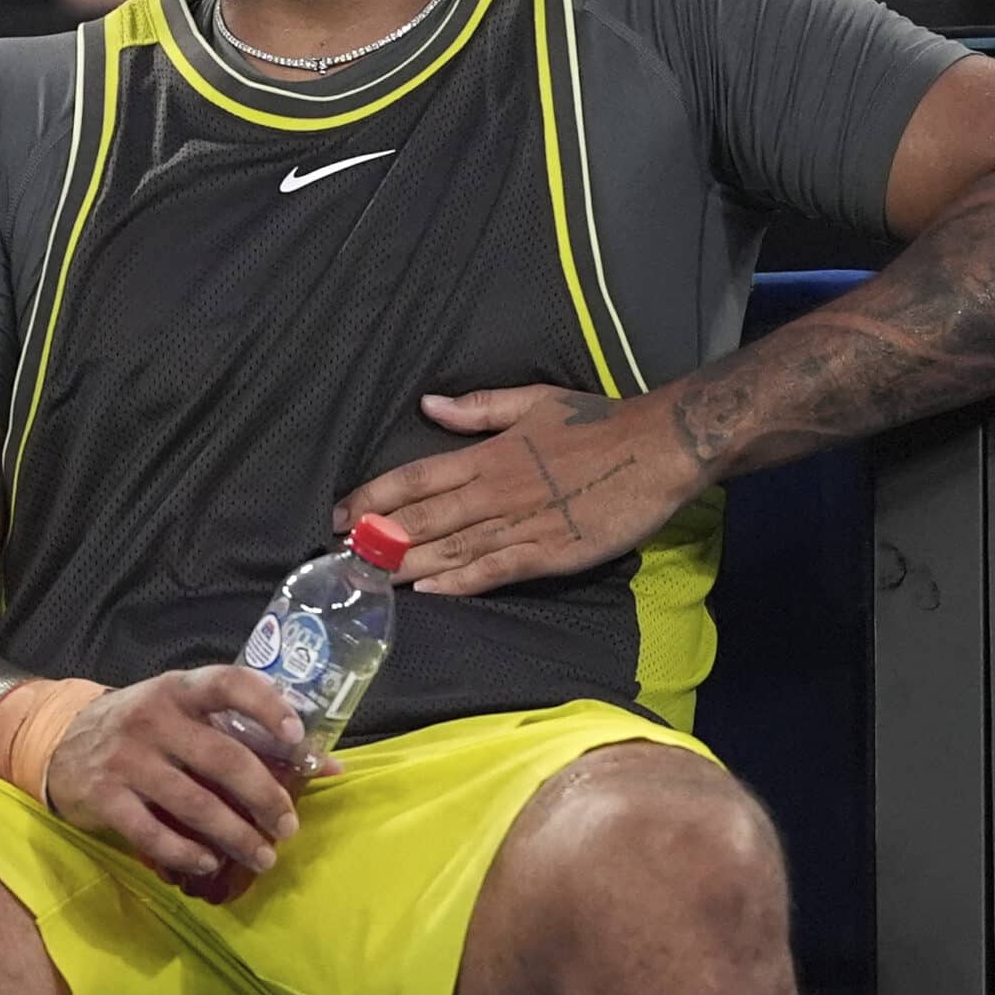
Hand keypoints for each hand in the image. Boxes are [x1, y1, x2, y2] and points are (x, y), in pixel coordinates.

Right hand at [44, 666, 331, 886]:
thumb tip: (330, 765)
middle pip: (222, 758)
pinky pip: (153, 834)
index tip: (297, 736)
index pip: (228, 684)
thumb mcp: (185, 715)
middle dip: (264, 796)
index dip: (266, 705)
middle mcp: (153, 719)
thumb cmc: (144, 728)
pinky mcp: (105, 798)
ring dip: (236, 835)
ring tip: (263, 856)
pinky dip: (187, 853)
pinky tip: (210, 861)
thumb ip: (246, 733)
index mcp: (179, 690)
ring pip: (194, 803)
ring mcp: (126, 759)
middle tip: (288, 826)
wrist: (61, 744)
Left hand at [333, 385, 703, 595]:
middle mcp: (495, 490)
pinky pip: (496, 569)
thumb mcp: (533, 401)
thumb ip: (478, 409)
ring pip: (451, 548)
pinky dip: (461, 582)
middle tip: (336, 556)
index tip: (338, 513)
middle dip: (375, 538)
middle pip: (422, 518)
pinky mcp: (551, 552)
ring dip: (406, 566)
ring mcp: (522, 524)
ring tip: (367, 580)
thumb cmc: (597, 422)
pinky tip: (429, 594)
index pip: (415, 478)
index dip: (372, 497)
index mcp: (487, 455)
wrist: (658, 448)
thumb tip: (428, 404)